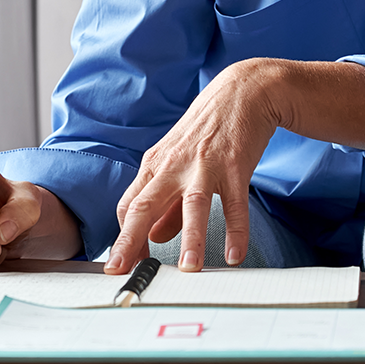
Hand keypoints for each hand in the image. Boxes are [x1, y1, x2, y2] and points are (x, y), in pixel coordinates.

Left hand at [107, 58, 284, 275]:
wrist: (241, 92)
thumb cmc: (206, 130)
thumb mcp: (178, 162)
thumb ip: (166, 204)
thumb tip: (152, 237)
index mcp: (155, 165)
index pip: (129, 205)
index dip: (124, 237)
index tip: (123, 265)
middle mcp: (174, 165)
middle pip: (145, 205)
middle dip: (131, 241)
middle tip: (123, 271)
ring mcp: (205, 165)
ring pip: (192, 205)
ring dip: (190, 239)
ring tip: (189, 270)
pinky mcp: (235, 166)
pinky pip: (235, 204)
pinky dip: (236, 231)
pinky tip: (235, 256)